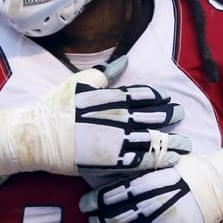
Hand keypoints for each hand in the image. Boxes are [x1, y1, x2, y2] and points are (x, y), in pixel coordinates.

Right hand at [0, 56, 189, 177]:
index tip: (169, 100)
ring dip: (170, 141)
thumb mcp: (79, 83)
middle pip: (152, 117)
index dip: (158, 98)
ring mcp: (115, 141)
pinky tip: (171, 161)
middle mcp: (116, 118)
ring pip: (151, 140)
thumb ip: (104, 73)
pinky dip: (158, 160)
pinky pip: (141, 161)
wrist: (37, 136)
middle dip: (169, 116)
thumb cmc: (55, 108)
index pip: (142, 96)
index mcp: (110, 98)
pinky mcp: (111, 161)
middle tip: (181, 116)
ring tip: (185, 144)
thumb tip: (125, 61)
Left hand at [80, 143, 222, 222]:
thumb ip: (136, 167)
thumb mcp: (162, 159)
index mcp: (151, 184)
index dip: (94, 203)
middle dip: (99, 220)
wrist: (220, 187)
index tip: (85, 203)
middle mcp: (157, 207)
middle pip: (116, 219)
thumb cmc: (186, 168)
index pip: (112, 197)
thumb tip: (105, 165)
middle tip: (91, 218)